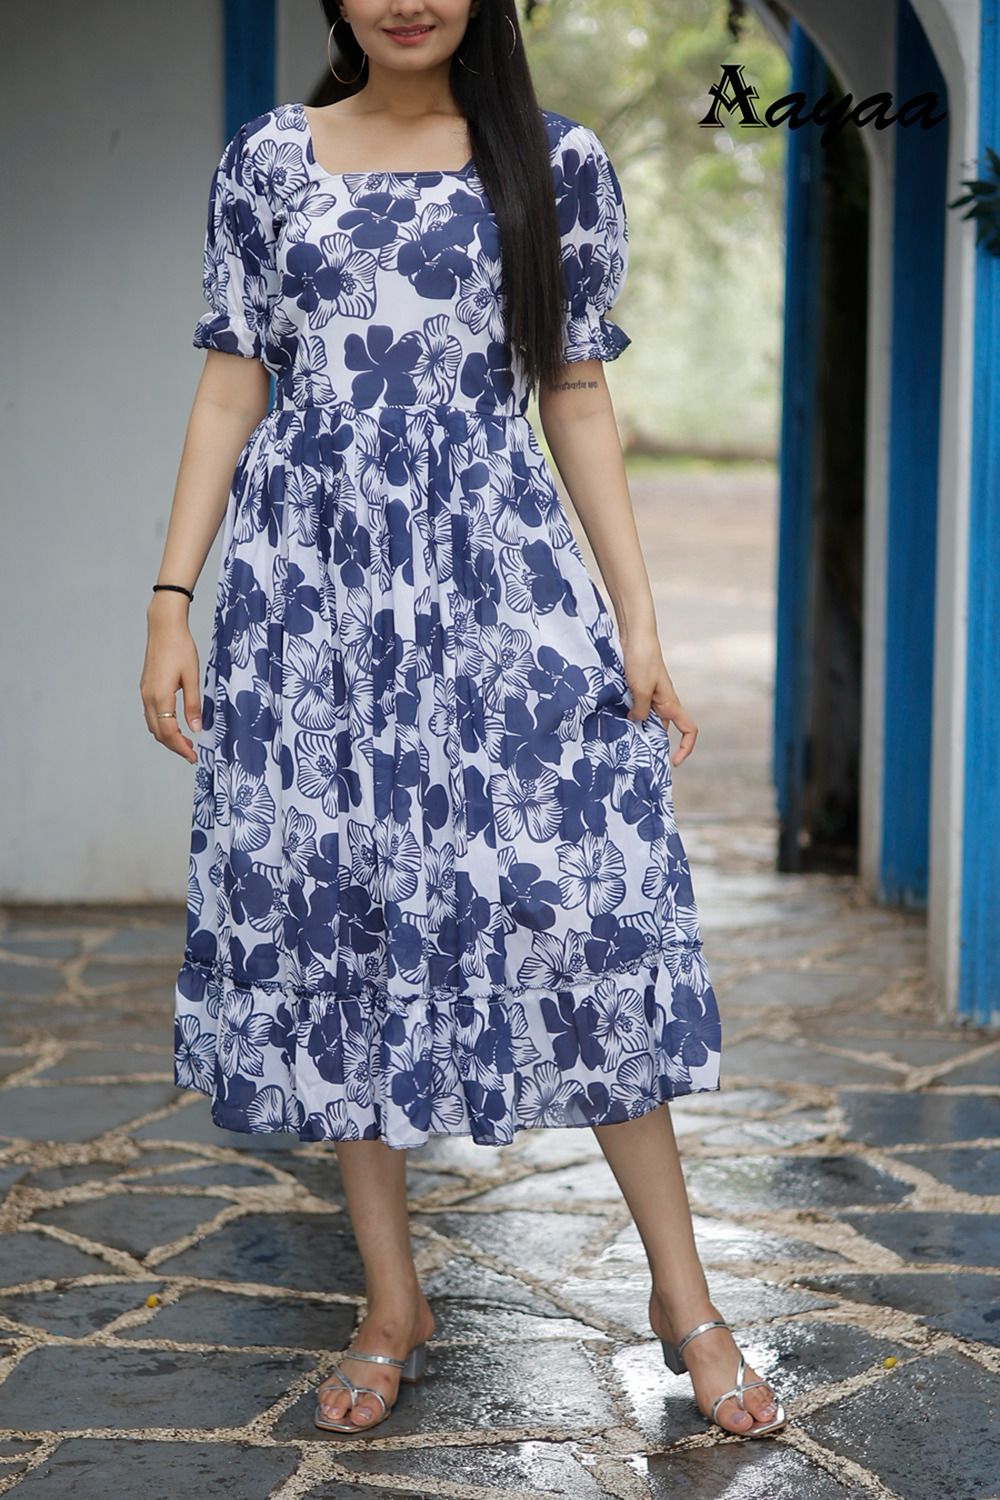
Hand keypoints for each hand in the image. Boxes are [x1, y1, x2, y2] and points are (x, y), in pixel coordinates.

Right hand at [141, 598, 202, 764]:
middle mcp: (148, 697)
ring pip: (153, 725)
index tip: (193, 756)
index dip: (180, 747)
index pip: (168, 732)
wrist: (164, 627)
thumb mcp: (192, 677)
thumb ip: (193, 704)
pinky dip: (162, 725)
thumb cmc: (180, 648)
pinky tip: (175, 725)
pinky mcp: (145, 688)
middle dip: (174, 746)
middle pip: (158, 732)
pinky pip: (151, 714)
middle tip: (192, 753)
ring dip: (167, 737)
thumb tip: (196, 728)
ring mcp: (144, 692)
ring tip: (186, 741)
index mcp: (160, 696)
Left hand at [621, 631, 697, 766]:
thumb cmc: (642, 660)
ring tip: (619, 740)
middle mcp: (662, 702)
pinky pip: (634, 708)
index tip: (673, 761)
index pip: (689, 729)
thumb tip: (636, 721)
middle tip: (635, 756)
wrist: (634, 635)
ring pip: (646, 719)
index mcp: (670, 703)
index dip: (686, 747)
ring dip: (635, 729)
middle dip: (652, 742)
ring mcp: (649, 695)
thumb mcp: (641, 689)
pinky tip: (611, 720)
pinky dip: (625, 716)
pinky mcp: (636, 688)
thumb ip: (640, 710)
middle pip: (663, 729)